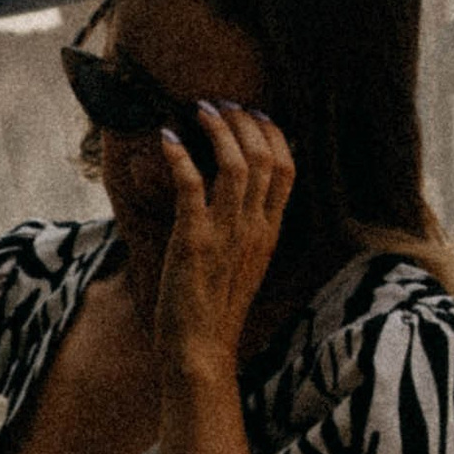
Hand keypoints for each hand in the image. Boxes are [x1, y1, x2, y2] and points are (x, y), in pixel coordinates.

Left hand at [154, 101, 296, 381]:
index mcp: (270, 232)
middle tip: (221, 103)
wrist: (201, 351)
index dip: (273, 133)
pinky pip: (192, 186)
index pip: (287, 168)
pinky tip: (167, 139)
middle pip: (264, 158)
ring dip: (217, 130)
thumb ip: (246, 228)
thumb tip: (236, 195)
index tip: (255, 112)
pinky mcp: (194, 241)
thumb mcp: (243, 262)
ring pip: (236, 165)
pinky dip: (180, 156)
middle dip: (244, 121)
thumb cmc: (215, 309)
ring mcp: (226, 234)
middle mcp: (255, 228)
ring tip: (199, 109)